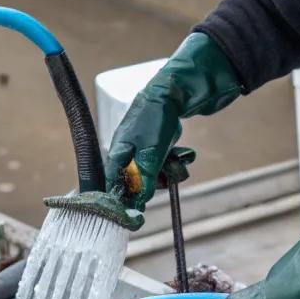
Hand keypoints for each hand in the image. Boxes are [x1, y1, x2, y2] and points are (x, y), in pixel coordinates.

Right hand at [103, 33, 240, 209]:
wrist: (174, 91)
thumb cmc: (156, 118)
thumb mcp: (151, 152)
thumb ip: (145, 177)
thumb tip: (139, 200)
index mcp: (118, 153)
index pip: (114, 184)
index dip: (126, 197)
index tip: (139, 208)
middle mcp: (127, 152)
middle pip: (137, 182)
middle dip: (157, 181)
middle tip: (171, 174)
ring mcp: (142, 148)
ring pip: (154, 173)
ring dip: (170, 171)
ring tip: (182, 160)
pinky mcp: (156, 145)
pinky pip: (164, 162)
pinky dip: (175, 160)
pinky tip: (185, 154)